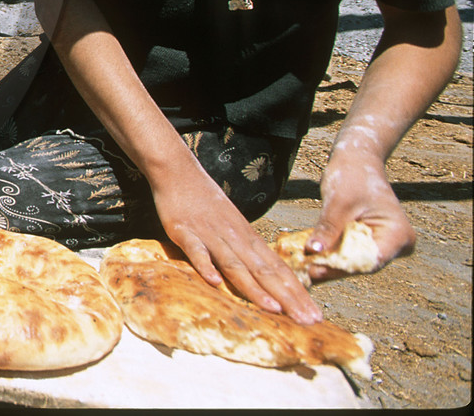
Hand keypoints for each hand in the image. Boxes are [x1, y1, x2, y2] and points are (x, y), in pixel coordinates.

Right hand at [151, 163, 322, 323]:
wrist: (178, 171)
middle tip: (307, 320)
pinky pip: (196, 251)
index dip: (297, 292)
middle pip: (264, 271)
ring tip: (274, 309)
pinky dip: (206, 266)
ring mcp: (210, 234)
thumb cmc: (205, 199)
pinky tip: (214, 282)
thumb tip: (261, 275)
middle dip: (287, 297)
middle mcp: (234, 237)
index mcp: (248, 237)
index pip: (279, 268)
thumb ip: (244, 249)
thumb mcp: (232, 223)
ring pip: (235, 264)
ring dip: (255, 288)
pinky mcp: (184, 231)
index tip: (314, 315)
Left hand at [309, 151, 413, 279]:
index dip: (340, 268)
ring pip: (351, 261)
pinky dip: (328, 255)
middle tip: (301, 275)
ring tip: (299, 270)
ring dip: (326, 263)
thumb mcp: (338, 203)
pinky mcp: (367, 243)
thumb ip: (328, 228)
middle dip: (330, 268)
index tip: (313, 271)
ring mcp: (382, 245)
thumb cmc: (352, 176)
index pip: (368, 261)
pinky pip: (346, 253)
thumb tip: (312, 252)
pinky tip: (305, 260)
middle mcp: (396, 246)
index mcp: (399, 236)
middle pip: (359, 264)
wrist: (358, 160)